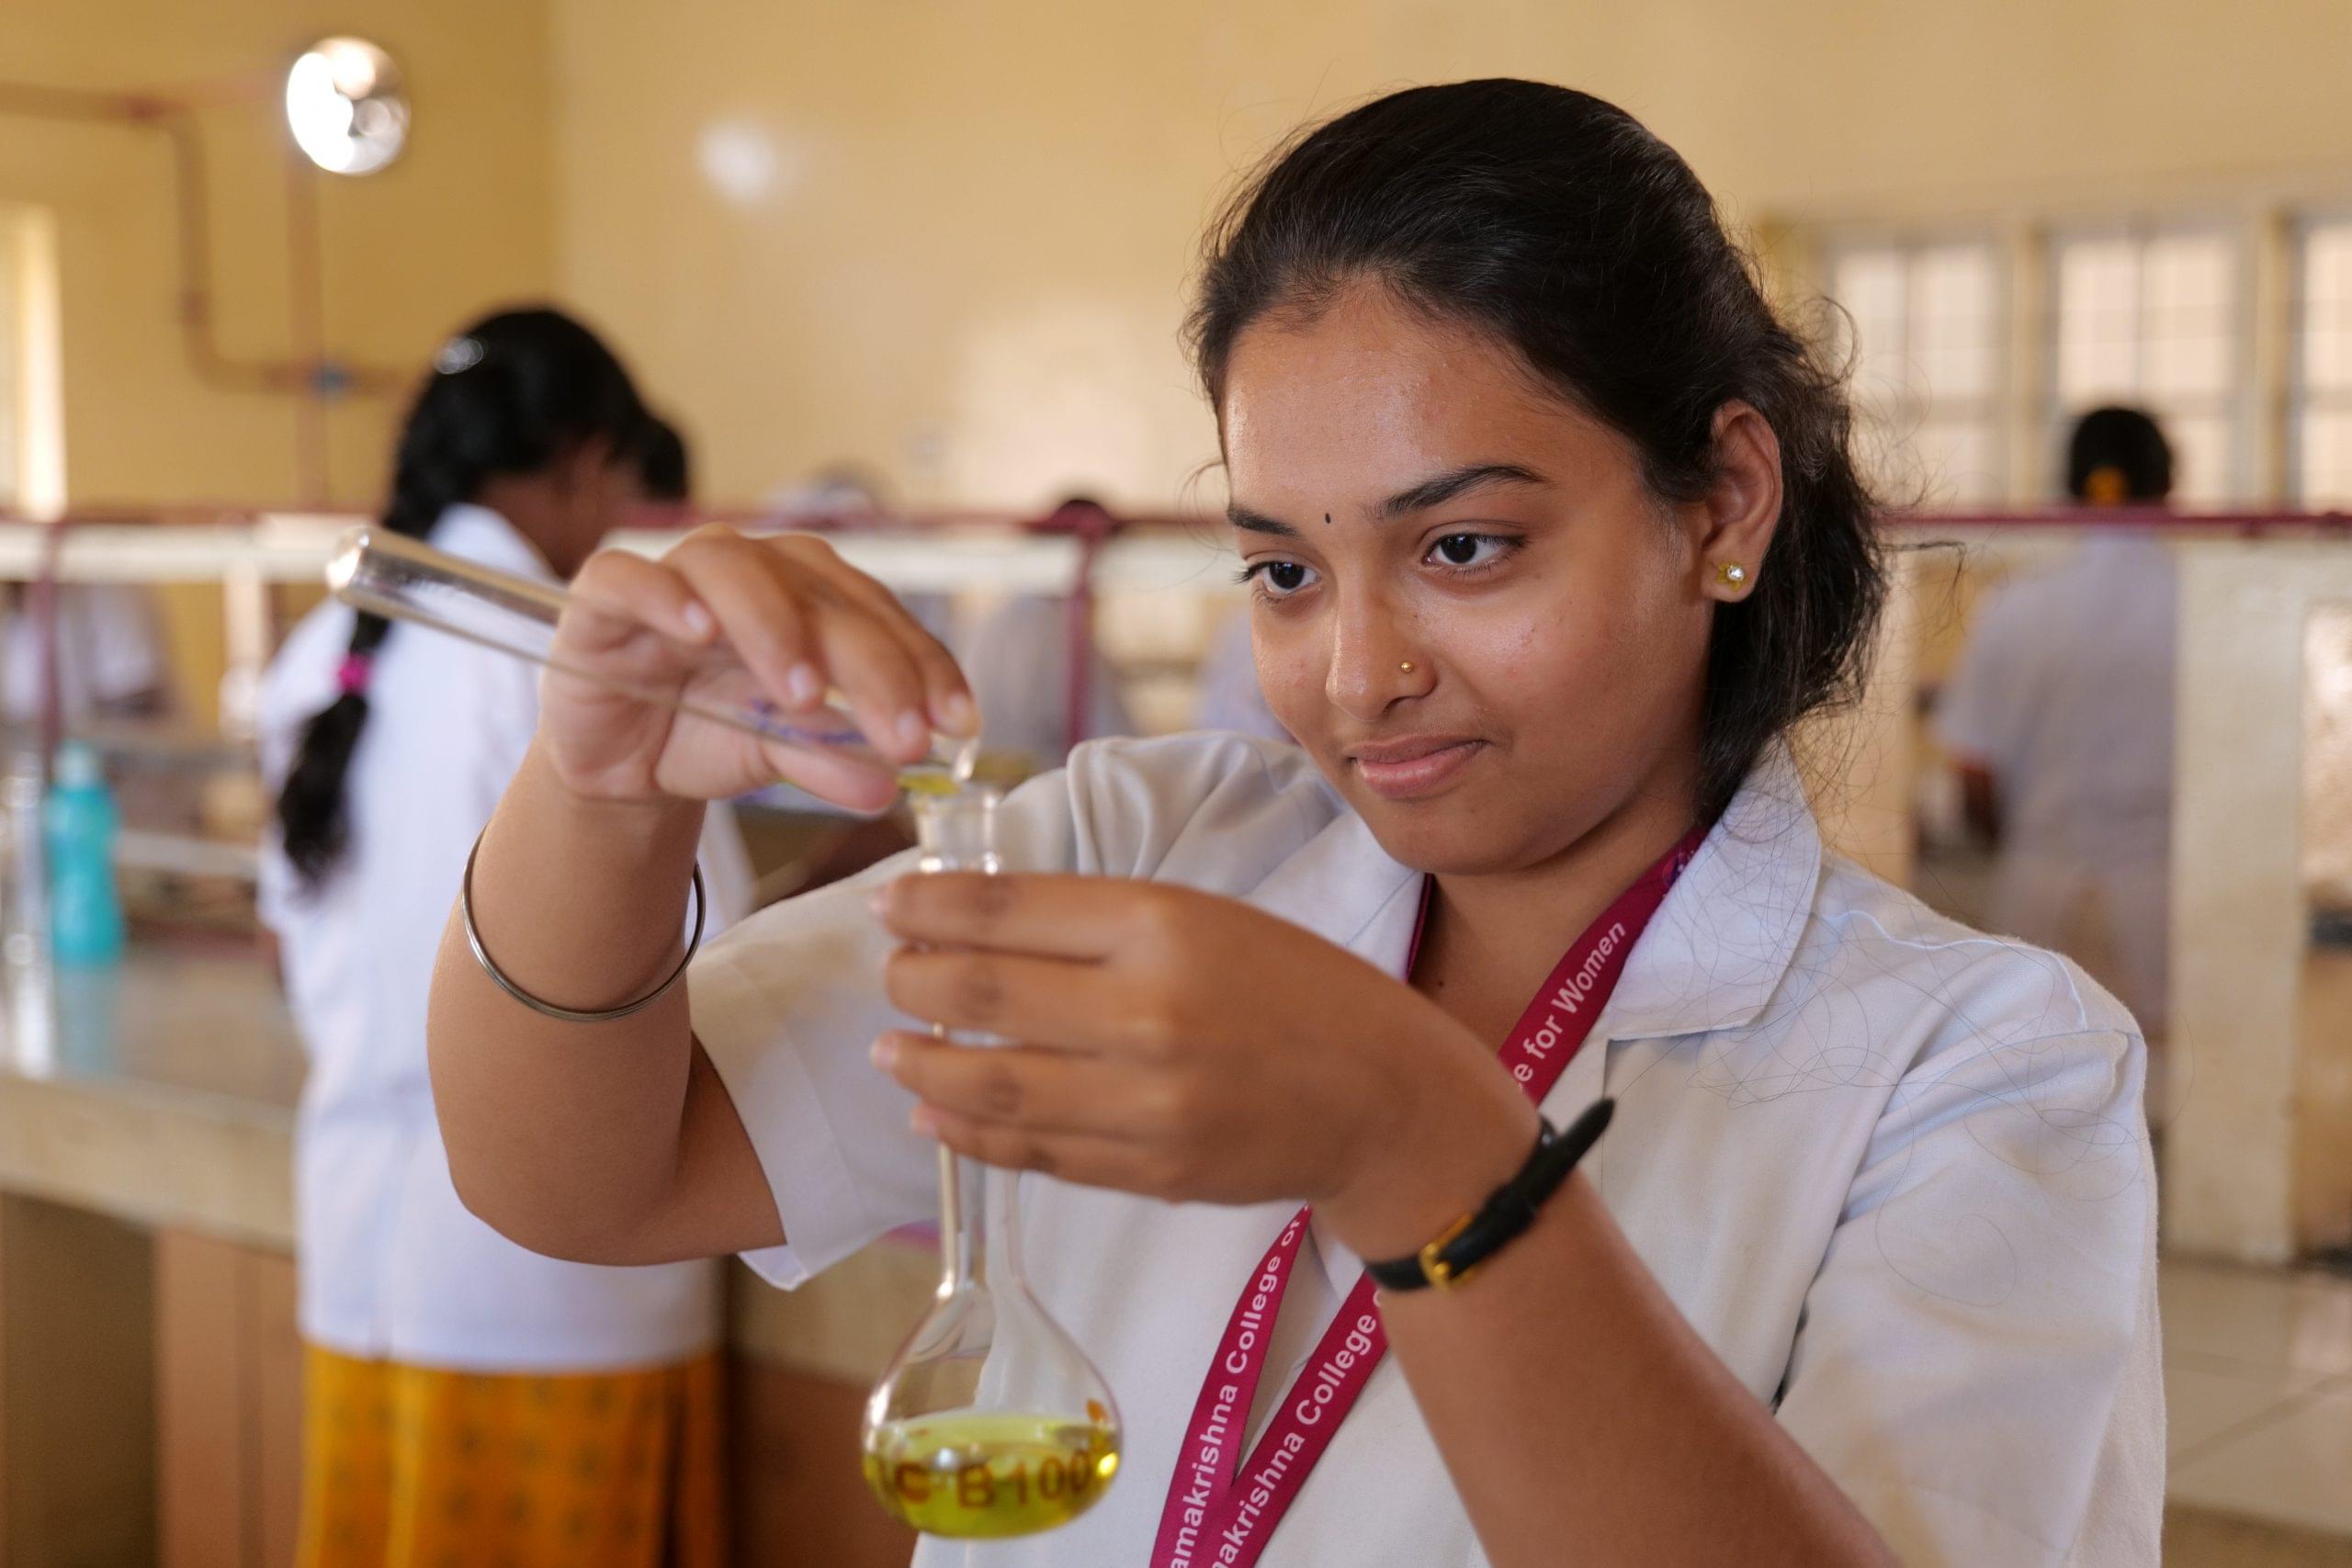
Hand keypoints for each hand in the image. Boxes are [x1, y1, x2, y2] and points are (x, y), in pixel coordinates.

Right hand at [538, 526, 975, 812]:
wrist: (619, 758)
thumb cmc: (707, 733)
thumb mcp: (778, 755)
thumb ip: (830, 760)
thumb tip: (889, 786)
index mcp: (809, 596)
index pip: (878, 617)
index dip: (923, 666)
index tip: (958, 723)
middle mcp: (754, 572)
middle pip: (819, 596)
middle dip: (869, 667)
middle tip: (901, 734)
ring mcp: (678, 578)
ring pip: (733, 571)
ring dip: (774, 627)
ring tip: (802, 693)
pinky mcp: (607, 599)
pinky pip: (630, 578)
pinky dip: (665, 597)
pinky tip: (699, 631)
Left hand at [871, 872, 1540, 1256]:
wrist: (1385, 1100)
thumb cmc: (1297, 991)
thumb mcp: (1207, 917)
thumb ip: (1100, 922)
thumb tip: (977, 921)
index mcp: (1164, 926)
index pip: (1009, 910)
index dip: (930, 907)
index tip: (889, 905)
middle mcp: (1147, 1012)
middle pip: (982, 995)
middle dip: (911, 981)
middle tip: (887, 973)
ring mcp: (1145, 1102)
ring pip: (992, 1086)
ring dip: (922, 1064)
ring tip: (889, 1046)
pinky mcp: (1147, 1170)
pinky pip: (1032, 1152)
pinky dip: (970, 1133)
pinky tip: (934, 1110)